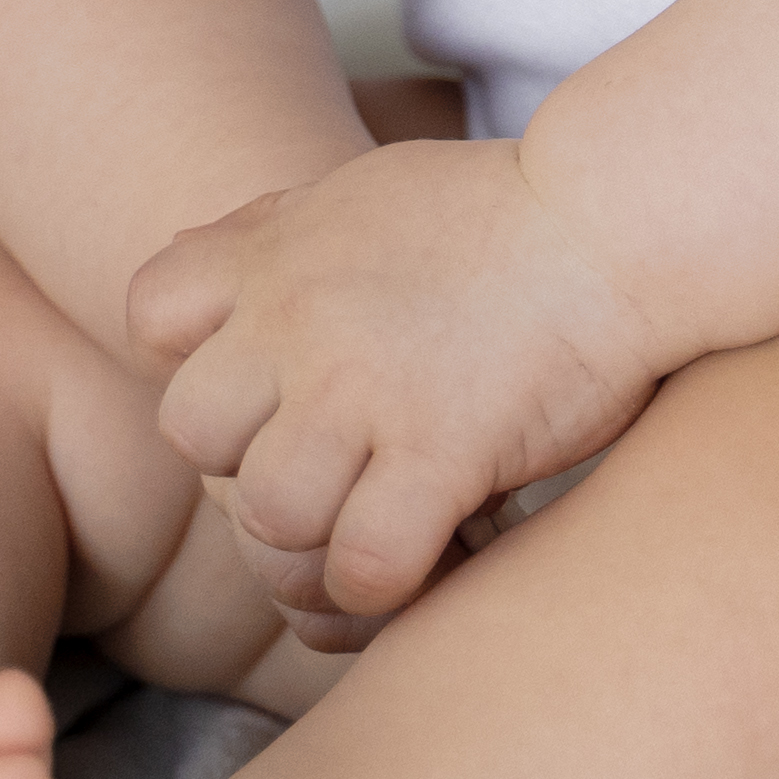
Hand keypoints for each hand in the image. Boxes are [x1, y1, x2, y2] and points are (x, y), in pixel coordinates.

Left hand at [127, 139, 664, 620]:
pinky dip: (385, 589)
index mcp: (276, 251)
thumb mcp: (368, 189)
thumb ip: (279, 230)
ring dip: (320, 541)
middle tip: (337, 466)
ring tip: (379, 527)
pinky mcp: (441, 451)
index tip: (271, 382)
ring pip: (268, 517)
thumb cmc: (512, 212)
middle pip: (194, 434)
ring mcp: (364, 389)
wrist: (625, 216)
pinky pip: (362, 568)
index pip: (154, 315)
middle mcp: (299, 318)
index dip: (203, 361)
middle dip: (254, 462)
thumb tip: (218, 265)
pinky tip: (435, 557)